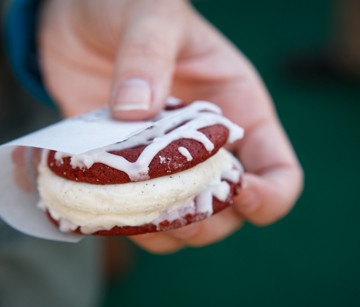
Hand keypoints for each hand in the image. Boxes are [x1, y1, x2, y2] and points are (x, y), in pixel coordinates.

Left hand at [38, 0, 302, 252]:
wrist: (80, 16)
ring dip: (163, 231)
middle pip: (229, 214)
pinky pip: (135, 215)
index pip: (279, 172)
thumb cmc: (131, 5)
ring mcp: (166, 164)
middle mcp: (209, 148)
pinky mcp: (126, 170)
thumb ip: (149, 53)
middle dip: (206, 222)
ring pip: (182, 223)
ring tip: (133, 212)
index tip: (239, 195)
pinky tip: (102, 208)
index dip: (269, 196)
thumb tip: (136, 110)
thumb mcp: (153, 13)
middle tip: (172, 211)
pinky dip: (123, 223)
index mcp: (239, 112)